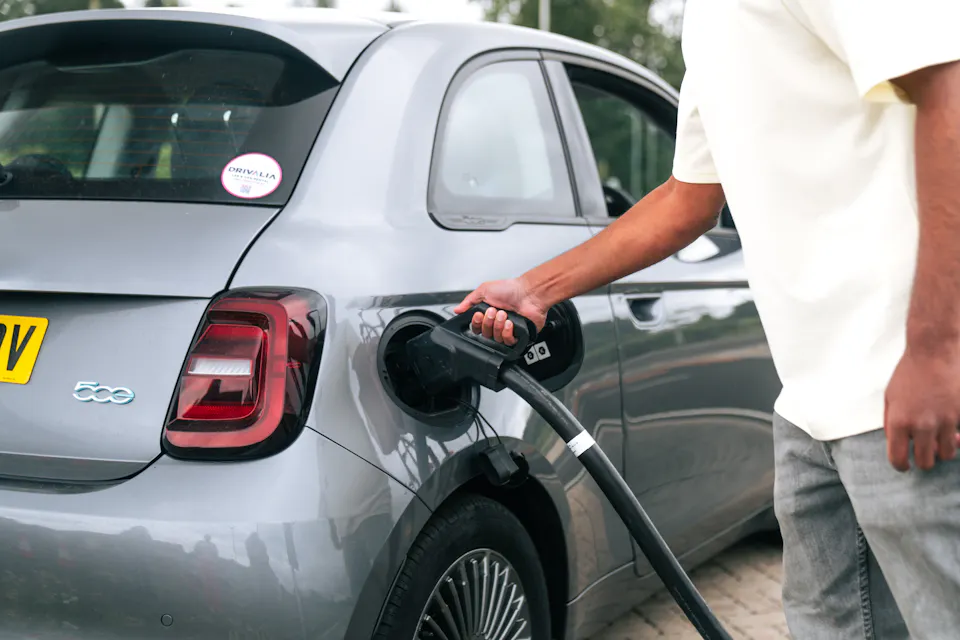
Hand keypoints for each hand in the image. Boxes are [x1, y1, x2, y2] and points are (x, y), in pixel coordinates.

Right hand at [453, 278, 547, 345]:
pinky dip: (507, 332)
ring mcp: (507, 330)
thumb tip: (457, 309)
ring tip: (505, 315)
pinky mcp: (518, 336)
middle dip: (488, 322)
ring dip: (498, 325)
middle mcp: (497, 323)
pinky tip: (511, 323)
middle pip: (485, 334)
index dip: (476, 323)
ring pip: (496, 338)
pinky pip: (508, 342)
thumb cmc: (510, 289)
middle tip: (494, 311)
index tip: (479, 314)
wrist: (529, 293)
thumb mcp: (484, 290)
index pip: (476, 328)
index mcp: (488, 314)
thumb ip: (469, 301)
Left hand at [884, 347, 959, 470]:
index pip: (898, 458)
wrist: (933, 352)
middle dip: (923, 460)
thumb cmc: (908, 373)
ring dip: (941, 450)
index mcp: (898, 422)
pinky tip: (952, 431)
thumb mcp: (890, 398)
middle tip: (922, 452)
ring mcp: (944, 421)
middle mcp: (921, 425)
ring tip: (937, 440)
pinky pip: (959, 439)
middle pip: (925, 462)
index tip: (904, 466)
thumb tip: (897, 442)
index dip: (901, 466)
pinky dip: (956, 438)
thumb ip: (891, 422)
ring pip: (946, 454)